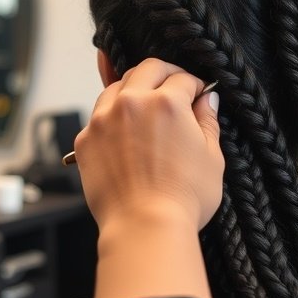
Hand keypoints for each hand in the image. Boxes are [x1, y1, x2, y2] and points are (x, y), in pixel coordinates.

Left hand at [74, 58, 223, 235]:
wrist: (144, 228)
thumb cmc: (183, 199)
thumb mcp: (211, 158)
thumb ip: (208, 121)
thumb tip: (208, 100)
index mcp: (167, 103)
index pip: (184, 79)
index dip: (196, 86)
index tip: (198, 95)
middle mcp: (132, 103)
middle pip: (147, 69)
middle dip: (165, 74)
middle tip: (175, 87)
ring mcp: (103, 120)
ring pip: (116, 86)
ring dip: (134, 89)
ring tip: (146, 106)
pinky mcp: (85, 140)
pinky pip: (98, 116)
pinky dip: (112, 117)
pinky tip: (125, 132)